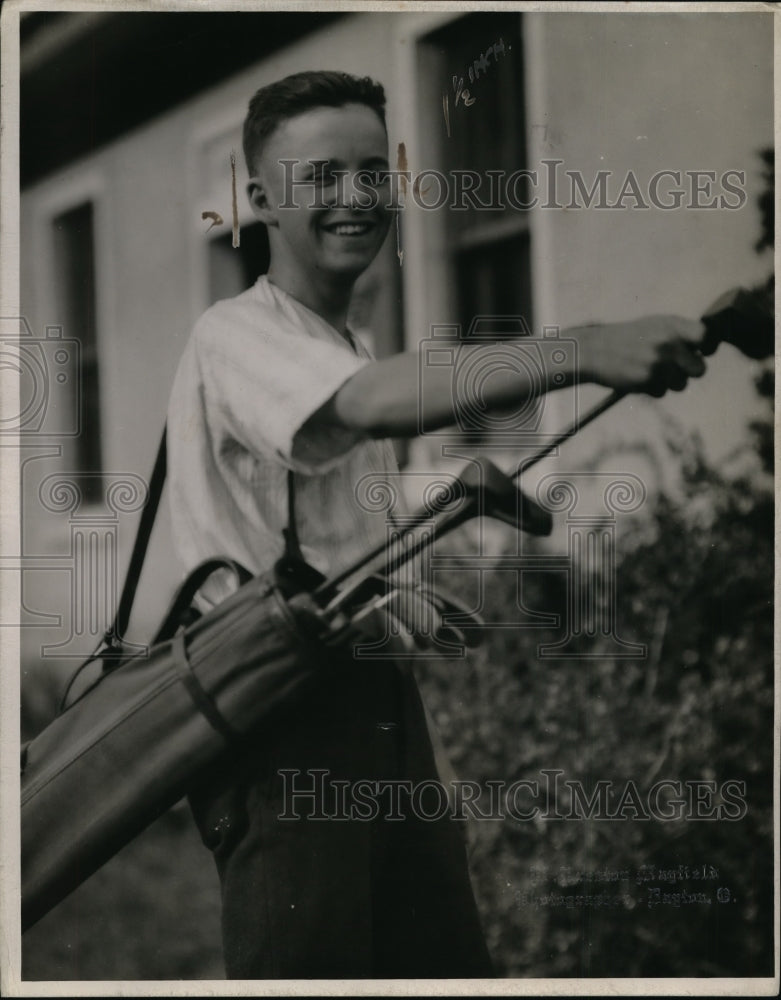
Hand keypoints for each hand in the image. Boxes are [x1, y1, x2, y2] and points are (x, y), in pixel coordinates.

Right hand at [575, 315, 706, 396]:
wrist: (594, 350)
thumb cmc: (627, 339)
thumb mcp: (655, 326)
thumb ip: (680, 334)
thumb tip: (708, 346)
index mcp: (672, 325)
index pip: (707, 336)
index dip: (708, 347)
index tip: (702, 351)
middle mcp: (669, 342)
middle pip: (700, 369)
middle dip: (689, 372)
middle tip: (674, 368)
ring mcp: (659, 361)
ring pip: (681, 384)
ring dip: (668, 382)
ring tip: (649, 371)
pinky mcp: (647, 379)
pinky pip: (661, 392)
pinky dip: (651, 389)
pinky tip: (637, 377)